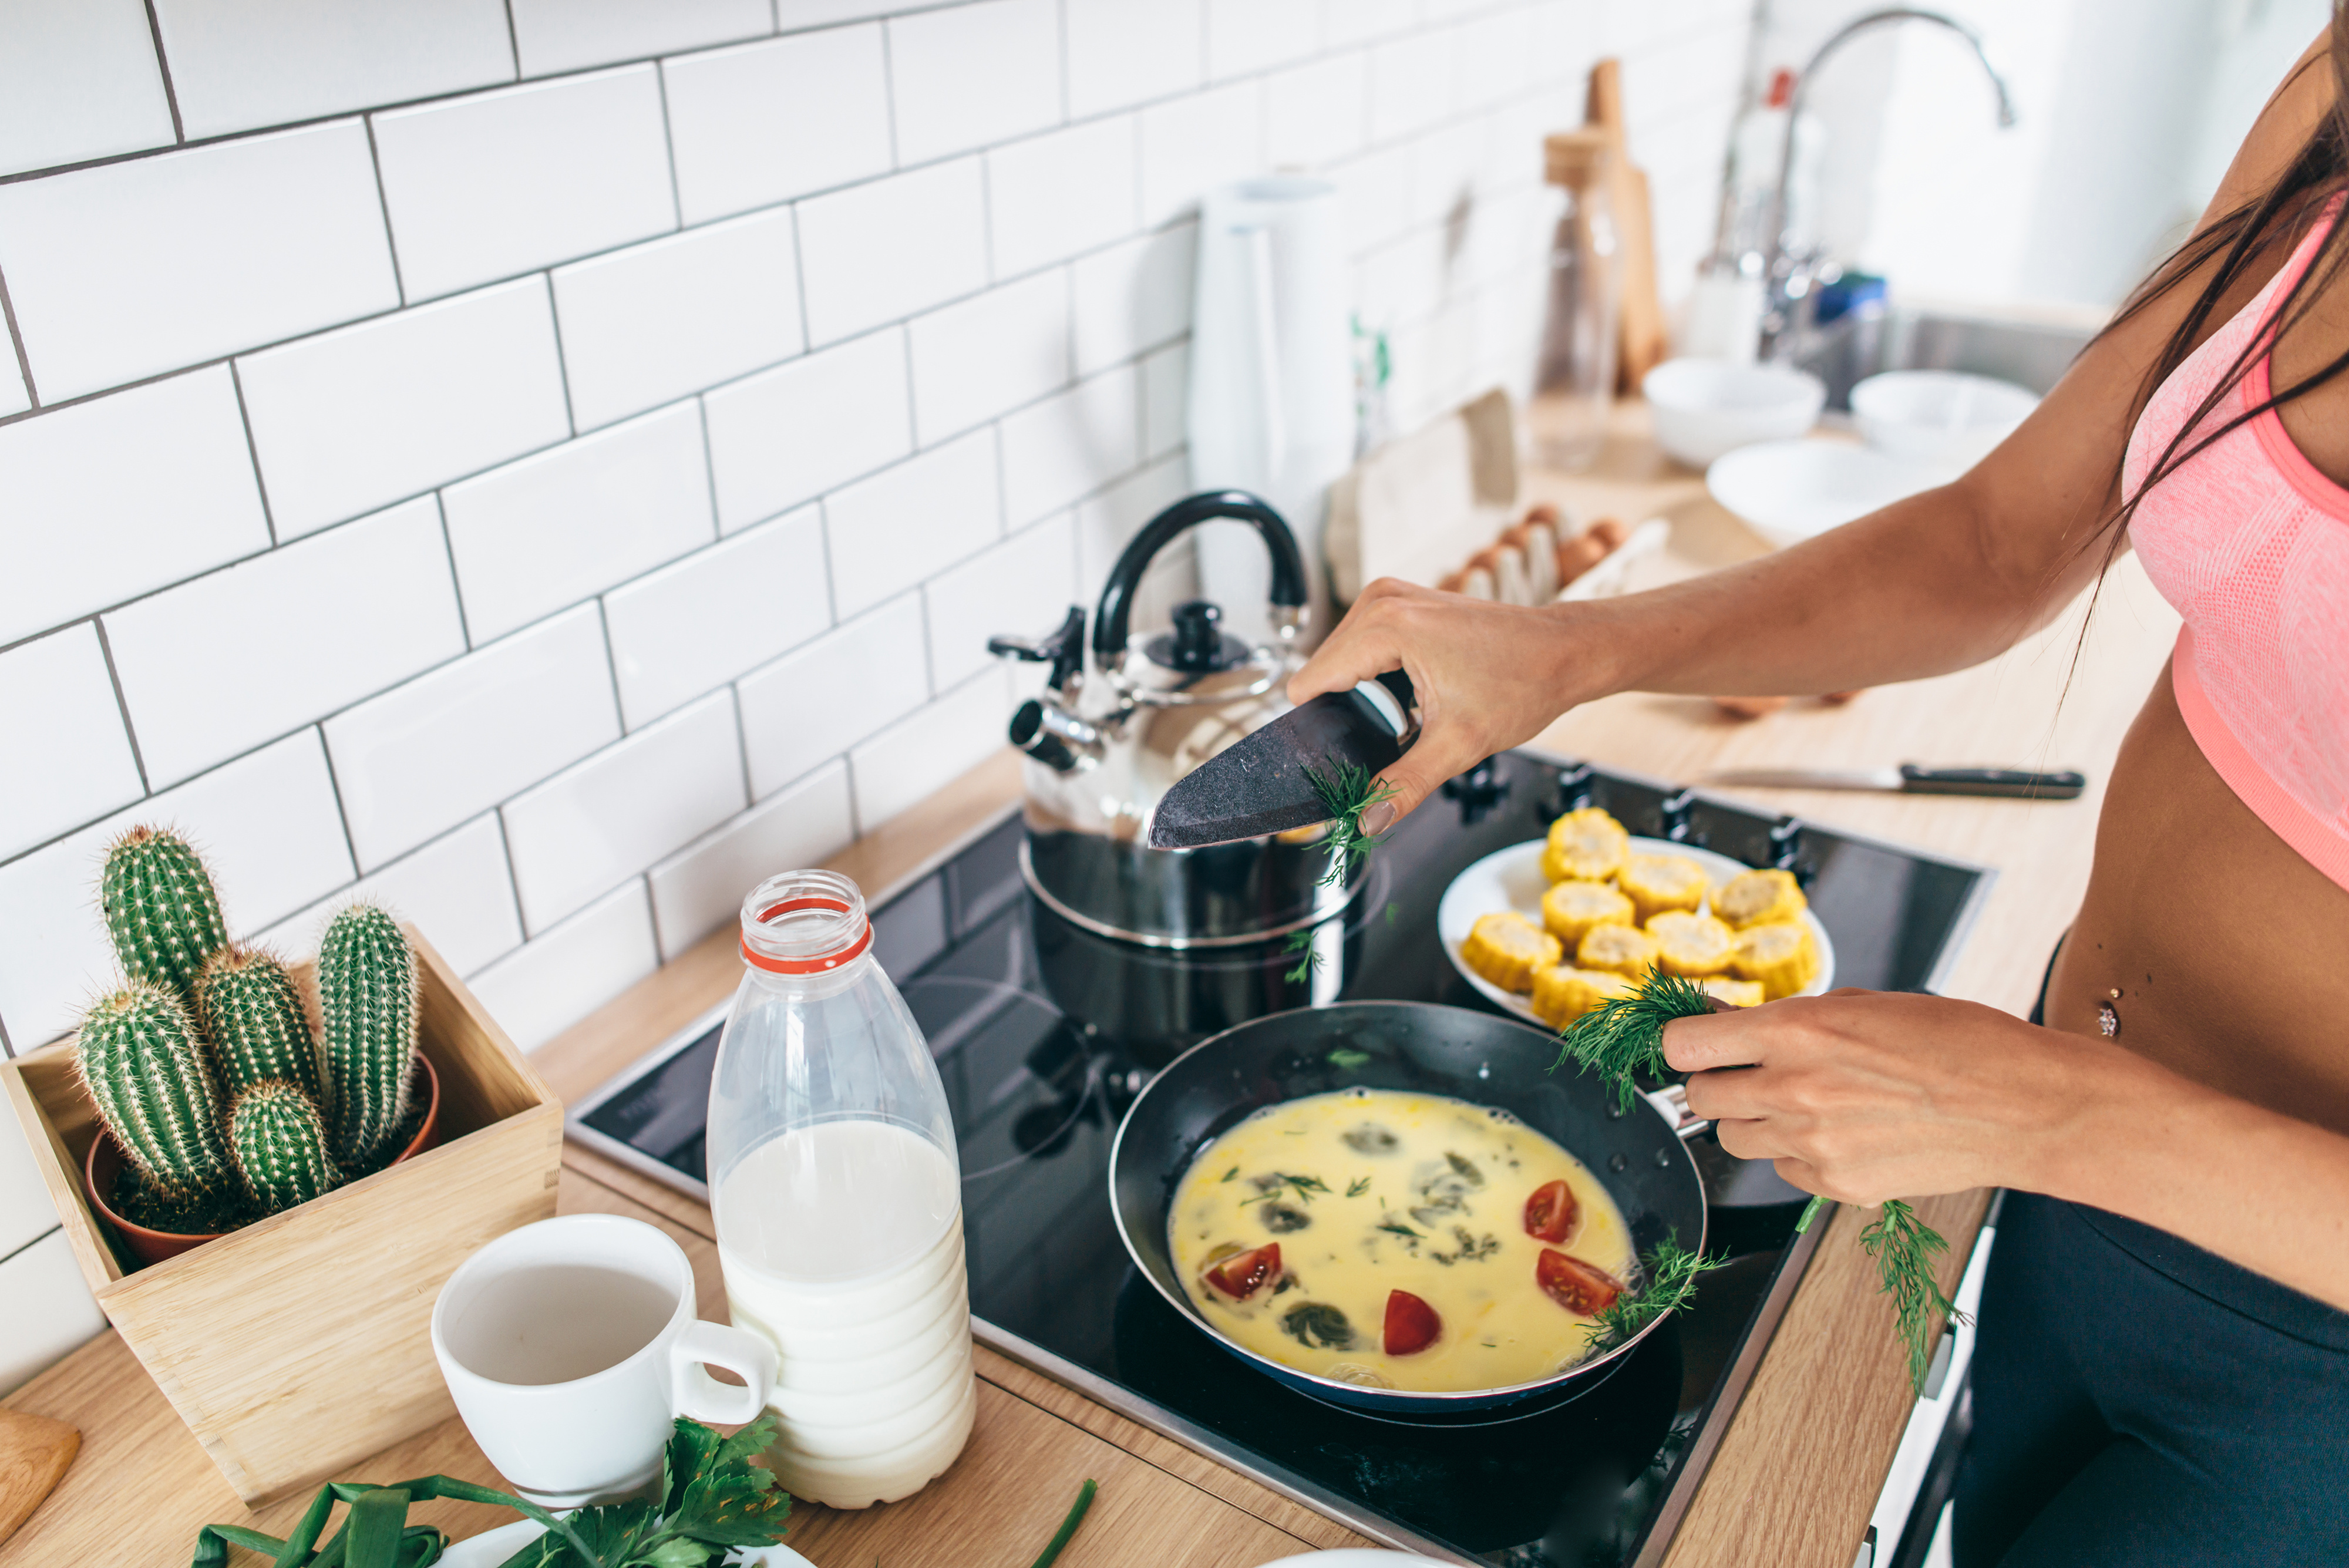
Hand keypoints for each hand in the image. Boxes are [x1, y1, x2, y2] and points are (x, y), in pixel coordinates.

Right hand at [1287, 579, 1600, 830]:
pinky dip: (1377, 676)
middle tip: (1396, 734)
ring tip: (1410, 714)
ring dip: (1363, 695)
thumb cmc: (1525, 682)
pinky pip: (1363, 646)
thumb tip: (1366, 819)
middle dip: (1346, 711)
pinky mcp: (1402, 602)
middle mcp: (1382, 601)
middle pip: (1323, 671)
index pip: (1311, 681)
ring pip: (1341, 660)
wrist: (1566, 651)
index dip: (1319, 726)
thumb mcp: (1458, 744)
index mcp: (1387, 626)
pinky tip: (1414, 694)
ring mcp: (1392, 596)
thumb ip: (1403, 786)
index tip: (1341, 753)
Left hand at [1661, 990, 2090, 1204]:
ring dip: (1753, 1121)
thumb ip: (1792, 1019)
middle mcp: (1794, 1088)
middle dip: (1716, 1084)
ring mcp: (1814, 1142)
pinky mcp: (1838, 1184)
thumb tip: (1735, 1024)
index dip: (1685, 1044)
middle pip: (1699, 1099)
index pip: (1684, 1045)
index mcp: (1798, 1031)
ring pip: (1734, 1141)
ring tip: (1802, 1104)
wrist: (2024, 1105)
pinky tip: (1842, 1134)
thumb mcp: (1866, 1003)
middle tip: (1748, 1075)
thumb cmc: (1959, 1043)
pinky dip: (1799, 1156)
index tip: (1696, 1043)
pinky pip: (1785, 1172)